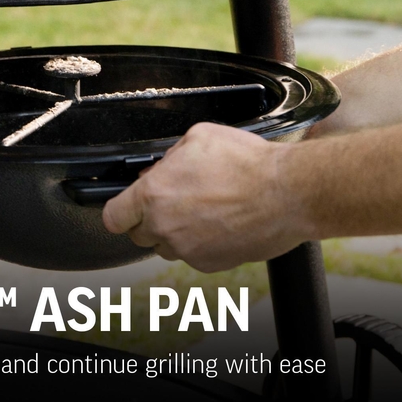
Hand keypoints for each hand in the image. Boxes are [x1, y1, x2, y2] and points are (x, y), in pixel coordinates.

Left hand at [102, 122, 308, 271]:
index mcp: (154, 195)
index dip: (119, 209)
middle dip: (148, 218)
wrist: (287, 193)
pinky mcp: (210, 264)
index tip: (125, 206)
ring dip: (174, 231)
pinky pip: (192, 255)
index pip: (113, 216)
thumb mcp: (197, 138)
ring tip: (200, 210)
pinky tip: (217, 223)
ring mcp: (188, 249)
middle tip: (171, 200)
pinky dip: (199, 243)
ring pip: (165, 246)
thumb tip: (159, 169)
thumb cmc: (247, 164)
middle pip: (138, 234)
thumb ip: (168, 156)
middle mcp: (165, 226)